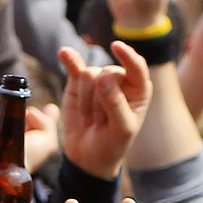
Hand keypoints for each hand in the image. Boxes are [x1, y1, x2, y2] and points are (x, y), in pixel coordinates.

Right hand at [55, 42, 151, 181]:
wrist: (89, 155)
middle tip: (100, 123)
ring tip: (90, 120)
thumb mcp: (121, 129)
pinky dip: (69, 59)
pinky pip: (74, 66)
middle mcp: (120, 80)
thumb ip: (115, 104)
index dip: (127, 56)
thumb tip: (103, 78)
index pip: (137, 67)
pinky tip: (64, 53)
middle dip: (100, 101)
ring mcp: (98, 79)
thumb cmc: (113, 143)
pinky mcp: (78, 82)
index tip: (116, 47)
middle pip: (107, 73)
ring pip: (89, 75)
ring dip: (86, 102)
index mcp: (139, 89)